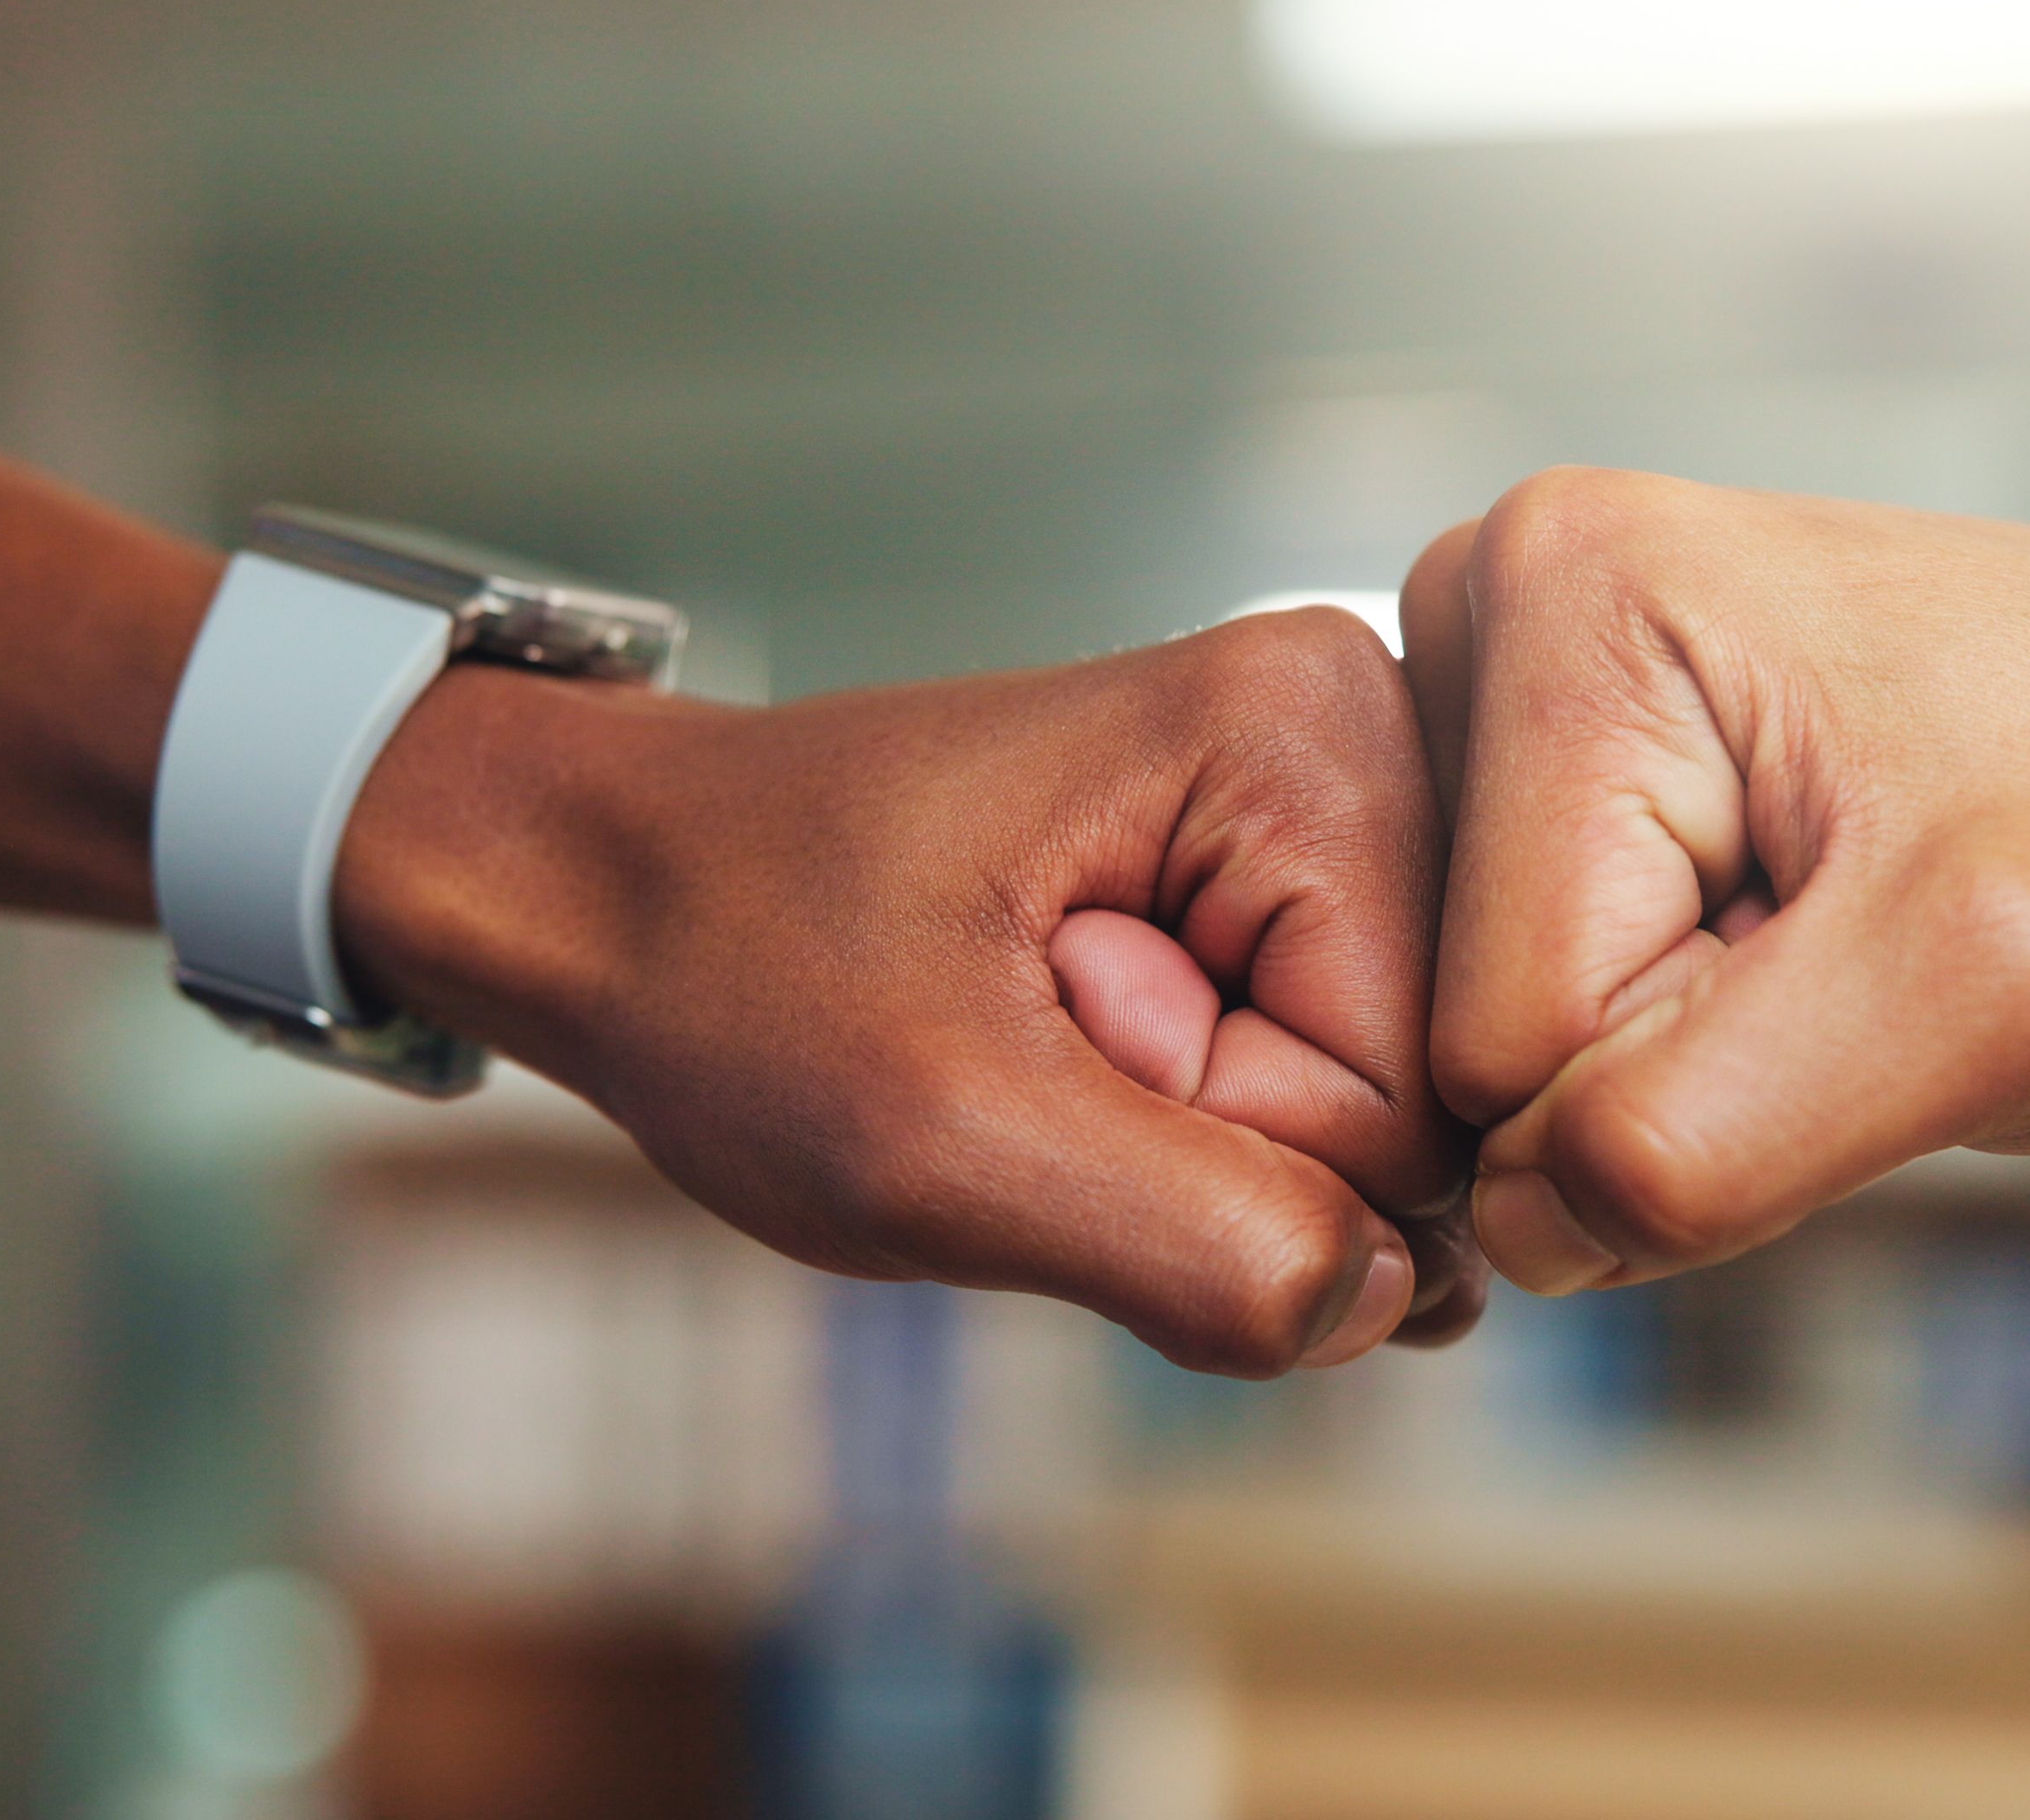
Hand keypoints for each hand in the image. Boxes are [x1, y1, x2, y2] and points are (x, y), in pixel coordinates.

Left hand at [334, 608, 1477, 1375]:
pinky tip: (1082, 1045)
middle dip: (1230, 1151)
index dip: (1231, 1154)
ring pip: (1376, 1112)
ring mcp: (1330, 796)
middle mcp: (1357, 727)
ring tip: (1045, 1040)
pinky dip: (1200, 1123)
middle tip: (1037, 1051)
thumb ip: (1194, 1245)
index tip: (1051, 1050)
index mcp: (1301, 733)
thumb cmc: (730, 968)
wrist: (609, 881)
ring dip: (1208, 1149)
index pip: (1415, 1093)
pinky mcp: (1290, 868)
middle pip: (1421, 1095)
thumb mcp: (938, 1140)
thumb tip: (1396, 1302)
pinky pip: (1325, 1089)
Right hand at [1402, 470, 2029, 1295]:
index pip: (1502, 1039)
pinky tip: (1784, 925)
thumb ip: (1710, 1138)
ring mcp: (1502, 690)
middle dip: (1677, 1065)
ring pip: (1497, 1043)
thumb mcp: (1987, 994)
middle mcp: (1485, 608)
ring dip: (1678, 1054)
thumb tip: (1513, 1228)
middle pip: (1473, 1037)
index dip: (1698, 1086)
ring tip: (1833, 928)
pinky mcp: (1538, 769)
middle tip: (1859, 959)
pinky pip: (1536, 1005)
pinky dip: (1676, 1021)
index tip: (1865, 975)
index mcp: (1559, 598)